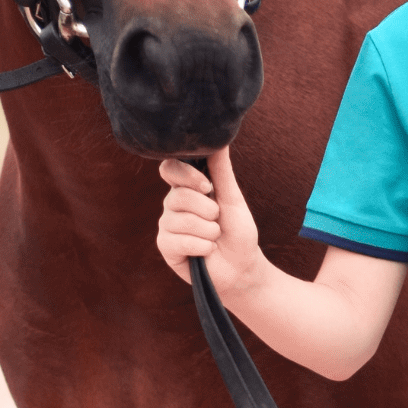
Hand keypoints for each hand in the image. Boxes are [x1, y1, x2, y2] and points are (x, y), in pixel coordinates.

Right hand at [156, 147, 262, 295]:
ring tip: (215, 238)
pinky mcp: (165, 247)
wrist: (242, 267)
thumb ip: (221, 171)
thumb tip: (219, 139)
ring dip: (208, 231)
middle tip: (218, 220)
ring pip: (180, 220)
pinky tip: (207, 251)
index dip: (186, 175)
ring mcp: (167, 225)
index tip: (207, 186)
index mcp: (187, 188)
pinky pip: (179, 241)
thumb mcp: (233, 198)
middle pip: (178, 196)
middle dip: (208, 210)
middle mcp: (173, 204)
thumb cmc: (238, 232)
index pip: (170, 169)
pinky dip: (202, 247)